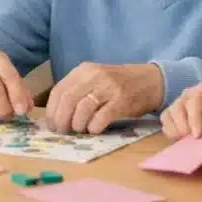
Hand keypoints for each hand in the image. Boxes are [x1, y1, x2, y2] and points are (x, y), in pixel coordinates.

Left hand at [45, 62, 162, 133]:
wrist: (149, 81)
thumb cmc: (117, 84)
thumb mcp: (94, 79)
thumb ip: (76, 91)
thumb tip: (55, 115)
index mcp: (84, 70)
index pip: (59, 90)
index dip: (52, 110)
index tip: (52, 125)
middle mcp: (95, 76)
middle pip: (68, 100)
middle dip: (61, 120)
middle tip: (63, 131)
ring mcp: (109, 88)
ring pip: (82, 109)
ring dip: (78, 125)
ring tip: (81, 130)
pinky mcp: (122, 101)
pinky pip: (101, 118)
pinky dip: (94, 127)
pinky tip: (95, 129)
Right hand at [160, 82, 201, 140]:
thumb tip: (200, 133)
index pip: (193, 103)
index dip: (194, 120)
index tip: (197, 136)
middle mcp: (187, 93)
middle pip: (177, 109)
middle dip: (183, 128)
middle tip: (192, 140)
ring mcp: (177, 101)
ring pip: (167, 116)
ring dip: (175, 131)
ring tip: (187, 140)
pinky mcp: (171, 112)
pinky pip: (164, 122)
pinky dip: (171, 132)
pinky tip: (182, 138)